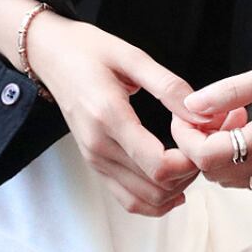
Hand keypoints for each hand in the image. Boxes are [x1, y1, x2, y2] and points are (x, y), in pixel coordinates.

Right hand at [27, 15, 206, 215]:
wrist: (50, 56)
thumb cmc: (89, 51)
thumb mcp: (133, 57)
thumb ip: (169, 87)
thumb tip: (201, 116)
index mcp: (109, 117)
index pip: (158, 165)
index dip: (189, 162)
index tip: (199, 138)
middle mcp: (99, 146)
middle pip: (156, 188)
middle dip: (188, 175)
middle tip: (199, 148)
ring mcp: (94, 160)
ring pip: (144, 200)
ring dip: (174, 189)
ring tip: (188, 161)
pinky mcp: (95, 165)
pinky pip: (129, 200)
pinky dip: (155, 200)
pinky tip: (174, 183)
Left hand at [172, 48, 251, 189]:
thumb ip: (233, 90)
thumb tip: (192, 104)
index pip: (208, 155)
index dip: (186, 137)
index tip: (185, 112)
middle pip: (213, 171)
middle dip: (197, 144)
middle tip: (206, 111)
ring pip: (228, 178)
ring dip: (215, 152)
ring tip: (228, 117)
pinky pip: (248, 177)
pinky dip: (233, 159)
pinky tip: (245, 129)